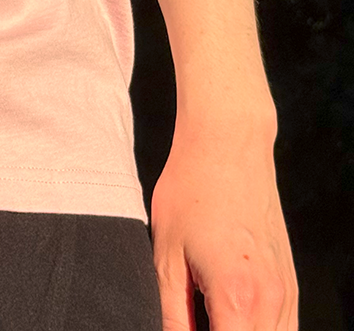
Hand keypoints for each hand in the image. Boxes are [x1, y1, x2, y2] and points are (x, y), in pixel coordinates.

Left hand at [150, 118, 297, 330]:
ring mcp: (287, 293)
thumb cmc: (191, 189)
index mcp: (236, 297)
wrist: (228, 143)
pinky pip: (285, 330)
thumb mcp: (166, 254)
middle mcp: (270, 301)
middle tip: (192, 321)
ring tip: (210, 318)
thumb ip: (171, 314)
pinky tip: (232, 320)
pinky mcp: (291, 283)